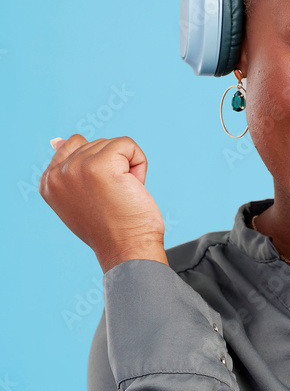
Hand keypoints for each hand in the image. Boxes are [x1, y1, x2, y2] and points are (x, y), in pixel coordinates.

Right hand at [39, 134, 168, 273]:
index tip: (101, 196)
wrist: (127, 251)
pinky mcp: (101, 165)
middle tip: (114, 199)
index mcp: (48, 182)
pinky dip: (139, 163)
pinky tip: (133, 187)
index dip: (98, 167)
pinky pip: (128, 145)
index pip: (73, 145)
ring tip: (122, 196)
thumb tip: (56, 139)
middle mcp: (58, 174)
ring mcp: (77, 168)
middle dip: (114, 168)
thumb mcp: (80, 198)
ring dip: (128, 168)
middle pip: (96, 144)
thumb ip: (68, 169)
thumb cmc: (111, 229)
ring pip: (113, 145)